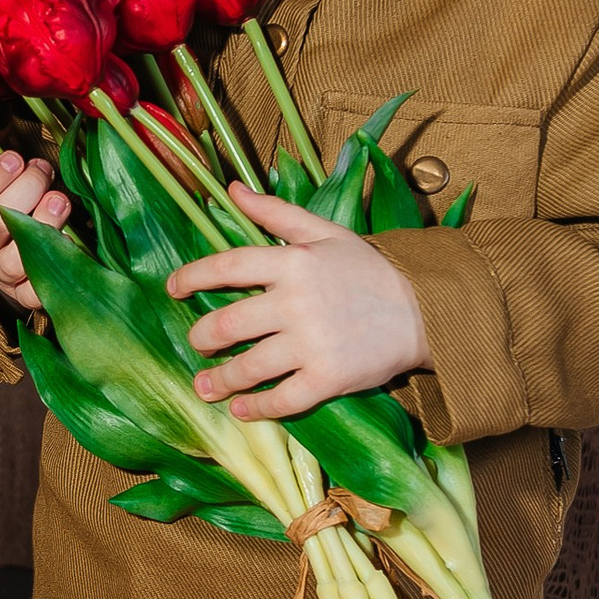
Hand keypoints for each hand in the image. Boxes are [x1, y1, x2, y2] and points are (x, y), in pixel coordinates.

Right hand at [0, 137, 70, 317]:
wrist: (3, 243)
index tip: (14, 158)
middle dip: (27, 187)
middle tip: (42, 169)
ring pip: (15, 259)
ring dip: (44, 224)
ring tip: (59, 200)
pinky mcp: (23, 292)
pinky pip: (34, 292)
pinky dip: (51, 269)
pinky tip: (66, 242)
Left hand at [164, 187, 429, 418]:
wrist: (426, 310)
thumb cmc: (371, 270)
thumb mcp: (326, 233)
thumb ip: (275, 213)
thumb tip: (232, 189)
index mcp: (293, 262)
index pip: (226, 266)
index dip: (192, 277)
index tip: (172, 288)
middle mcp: (296, 302)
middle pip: (229, 323)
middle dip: (203, 337)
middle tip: (196, 343)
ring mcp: (312, 343)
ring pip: (249, 366)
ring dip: (220, 380)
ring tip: (205, 387)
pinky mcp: (328, 378)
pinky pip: (282, 398)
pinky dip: (257, 407)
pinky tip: (242, 409)